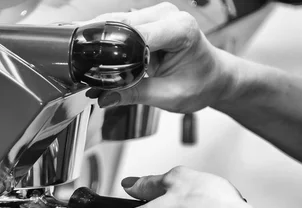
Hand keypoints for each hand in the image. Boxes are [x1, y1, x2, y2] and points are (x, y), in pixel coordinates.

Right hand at [84, 3, 237, 112]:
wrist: (213, 77)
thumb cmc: (201, 83)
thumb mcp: (169, 95)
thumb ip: (135, 95)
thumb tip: (105, 97)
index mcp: (180, 29)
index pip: (137, 36)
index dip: (114, 52)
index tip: (97, 70)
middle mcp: (167, 15)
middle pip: (121, 24)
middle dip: (103, 47)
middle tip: (88, 71)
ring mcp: (155, 15)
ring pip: (115, 22)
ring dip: (102, 43)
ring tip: (93, 66)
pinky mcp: (145, 21)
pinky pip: (119, 26)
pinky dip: (107, 42)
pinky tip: (101, 57)